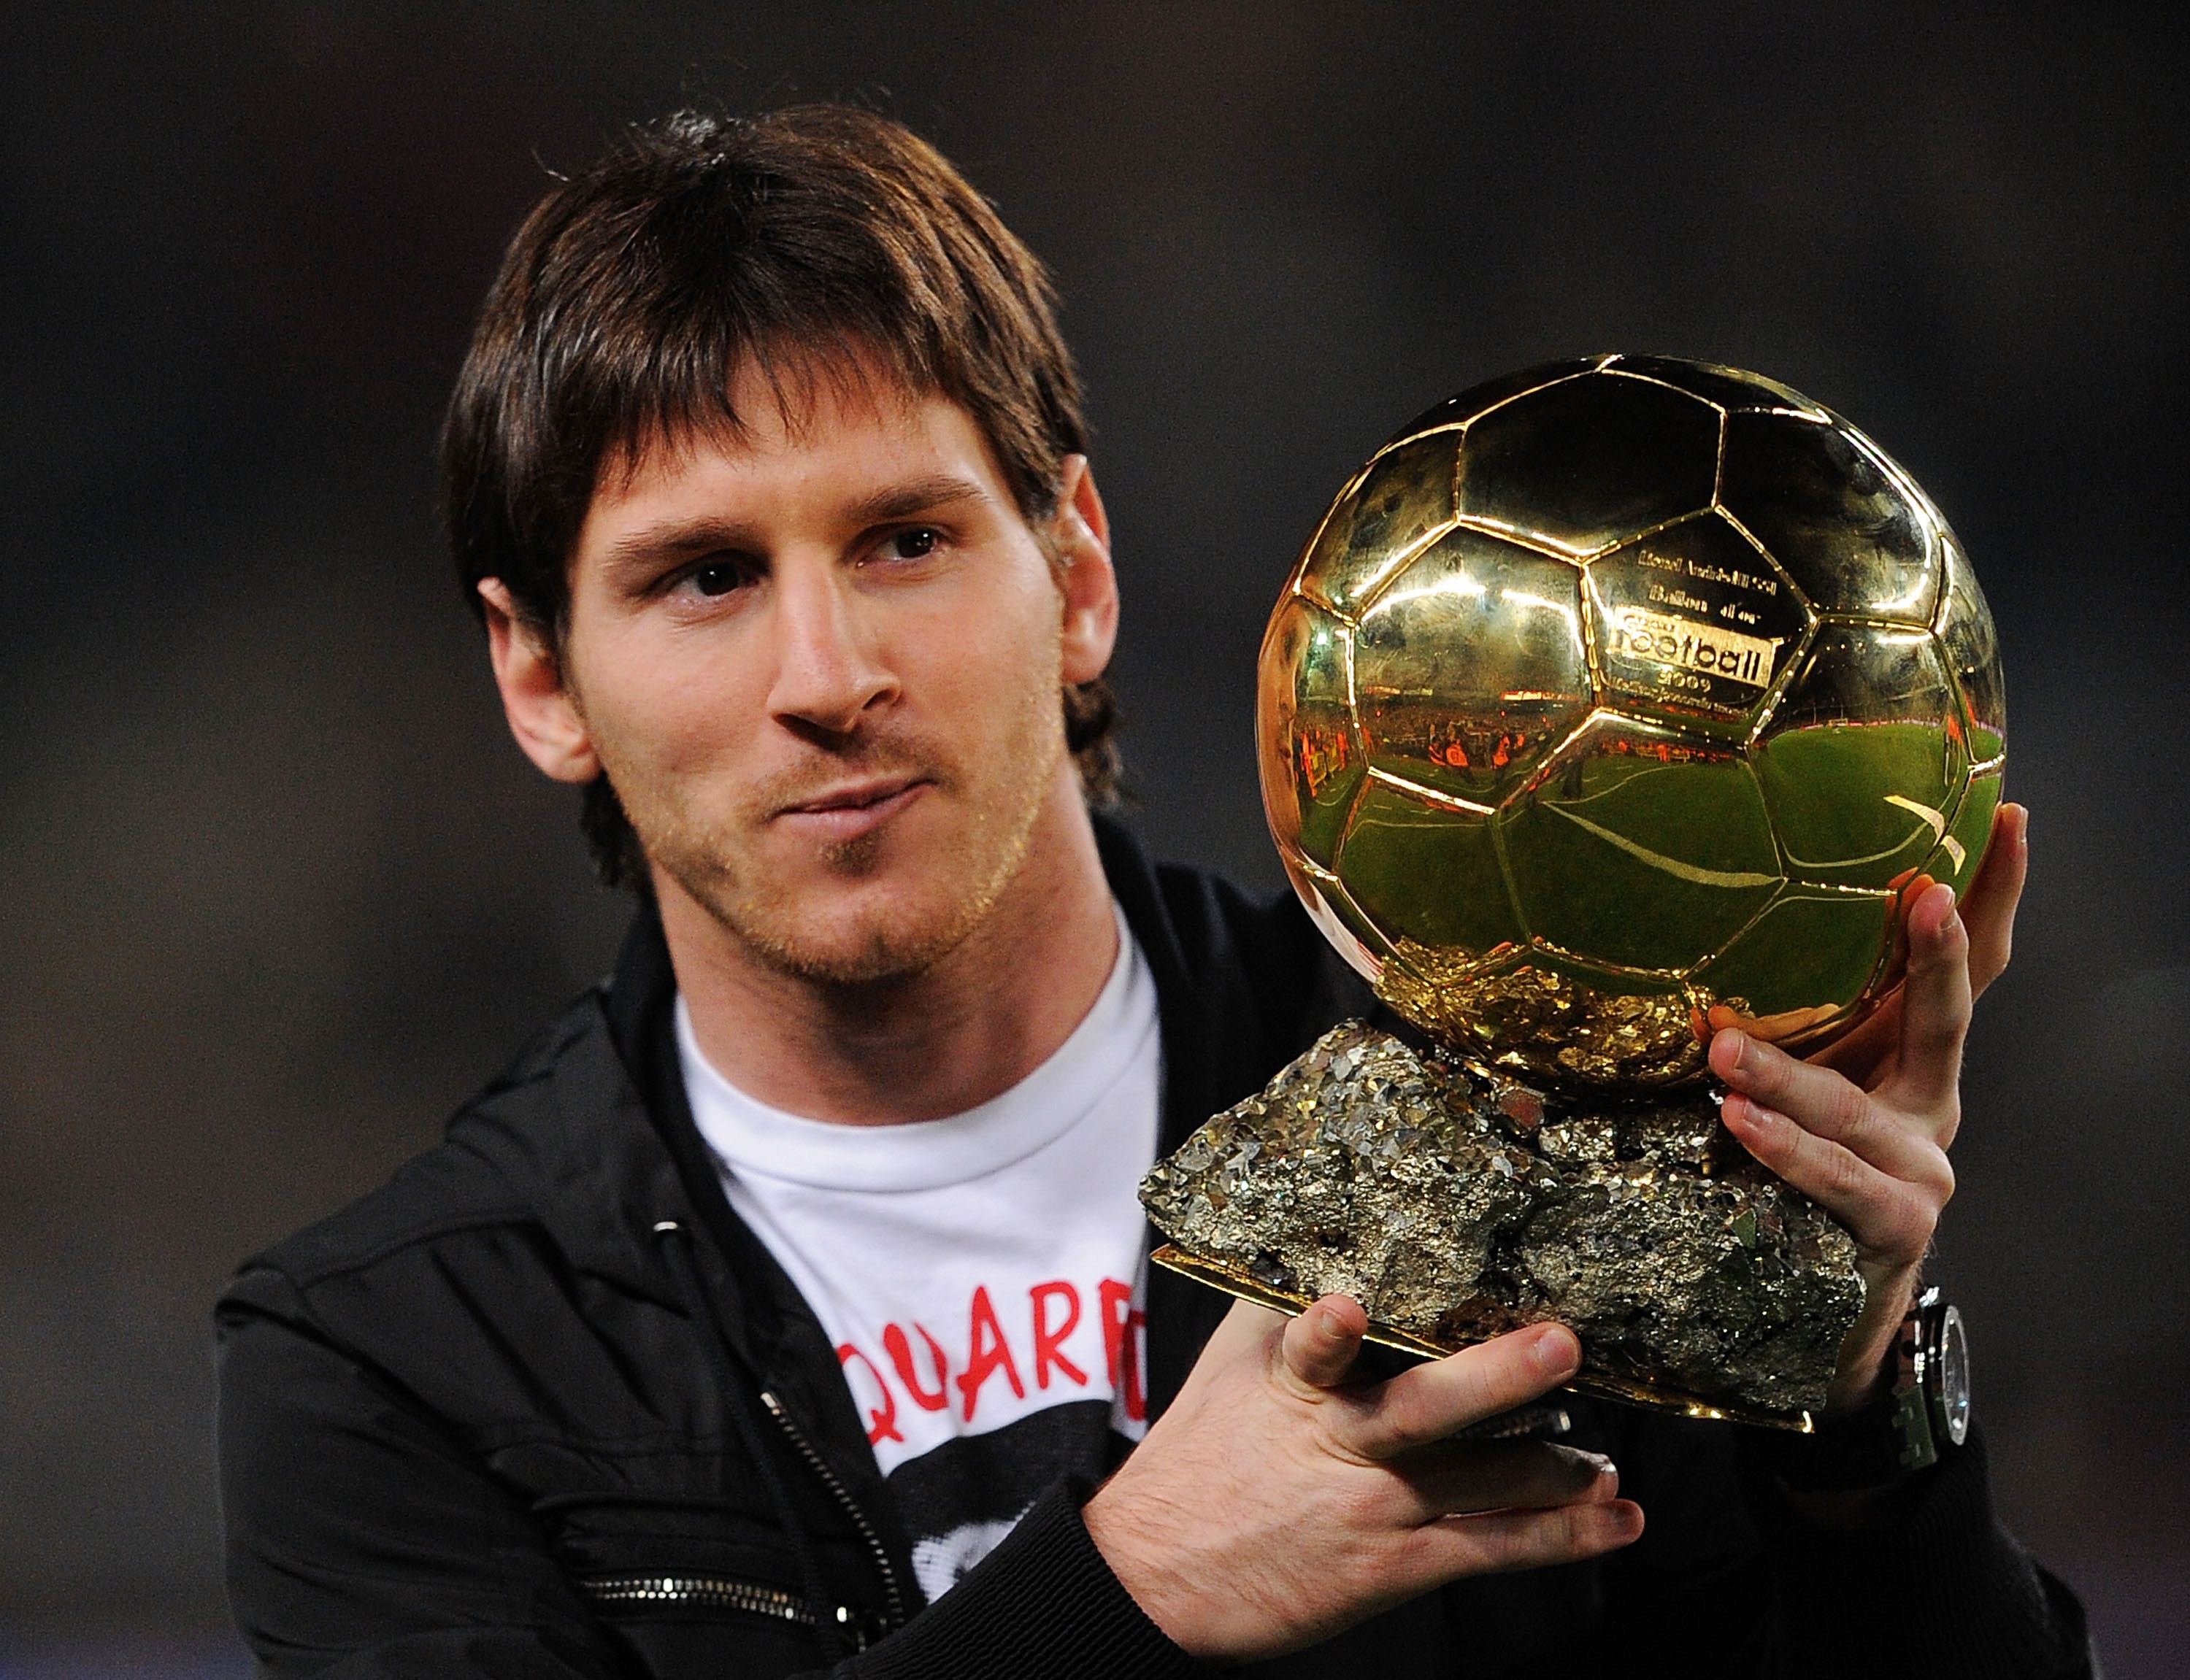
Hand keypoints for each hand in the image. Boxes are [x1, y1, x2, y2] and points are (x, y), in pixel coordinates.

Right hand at [1082, 1295, 1642, 1661]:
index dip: (1331, 1324)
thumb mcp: (1232, 1362)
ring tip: (1609, 1457)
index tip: (1349, 1303)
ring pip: (1482, 1480)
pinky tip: (1616, 1522)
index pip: (1315, 1341)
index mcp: (1293, 1382)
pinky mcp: (1397, 1565)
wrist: (1160, 1570)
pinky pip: (1494, 1548)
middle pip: (1425, 1407)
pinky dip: (1564, 1537)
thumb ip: (1286, 1299)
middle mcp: (1339, 1441)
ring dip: (1558, 1467)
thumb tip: (1341, 1227)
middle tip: (1560, 1343)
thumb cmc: (1203, 1452)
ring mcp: (1374, 1505)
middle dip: (1498, 1375)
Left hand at [1710, 803, 2029, 1414]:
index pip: (1969, 963)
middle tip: (1922, 893)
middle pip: (1946, 1016)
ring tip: (1724, 1048)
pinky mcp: (1892, 1226)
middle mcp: (1930, 1102)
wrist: (1817, 1307)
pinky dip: (1784, 1151)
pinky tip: (1737, 1124)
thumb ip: (1773, 1023)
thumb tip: (1685, 941)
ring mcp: (1919, 1168)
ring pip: (1852, 1108)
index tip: (2004, 816)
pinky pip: (1832, 1180)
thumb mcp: (1793, 1084)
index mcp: (1909, 1056)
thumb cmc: (1790, 1176)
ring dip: (1783, 1075)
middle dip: (1937, 954)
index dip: (1992, 892)